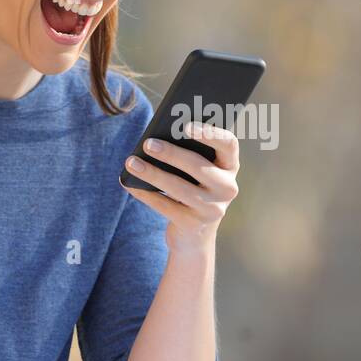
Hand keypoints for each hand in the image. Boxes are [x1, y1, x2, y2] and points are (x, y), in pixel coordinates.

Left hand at [121, 121, 239, 254]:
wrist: (195, 234)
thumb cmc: (193, 188)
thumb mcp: (197, 172)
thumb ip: (188, 153)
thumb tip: (158, 138)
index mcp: (230, 166)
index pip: (228, 144)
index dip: (210, 134)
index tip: (186, 126)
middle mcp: (227, 187)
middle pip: (198, 166)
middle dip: (171, 153)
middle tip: (148, 144)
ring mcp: (213, 209)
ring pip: (179, 187)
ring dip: (152, 173)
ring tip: (131, 162)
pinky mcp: (194, 224)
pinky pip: (165, 206)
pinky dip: (145, 193)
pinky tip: (130, 184)